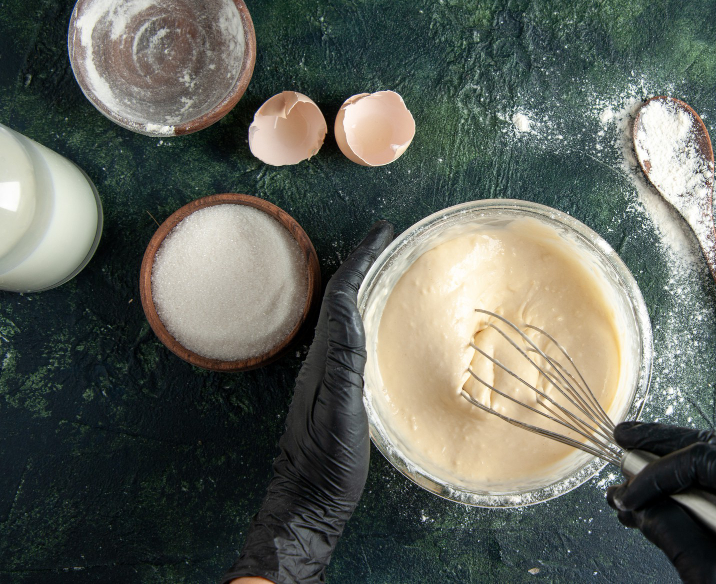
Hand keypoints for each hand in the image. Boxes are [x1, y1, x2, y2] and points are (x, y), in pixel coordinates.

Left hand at [224, 222, 393, 583]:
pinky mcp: (339, 390)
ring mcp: (329, 374)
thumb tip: (350, 313)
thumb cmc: (324, 463)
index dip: (361, 258)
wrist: (307, 502)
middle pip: (342, 296)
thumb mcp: (339, 413)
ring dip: (366, 284)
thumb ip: (345, 366)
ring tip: (390, 267)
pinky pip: (354, 337)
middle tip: (389, 239)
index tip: (383, 231)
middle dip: (364, 261)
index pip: (341, 294)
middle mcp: (323, 359)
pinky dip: (369, 314)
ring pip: (346, 314)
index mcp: (324, 358)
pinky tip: (383, 323)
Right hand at [606, 422, 715, 583]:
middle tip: (626, 441)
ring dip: (674, 474)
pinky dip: (693, 498)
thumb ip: (675, 533)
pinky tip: (659, 503)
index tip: (630, 491)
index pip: (709, 460)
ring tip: (632, 481)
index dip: (660, 472)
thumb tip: (641, 505)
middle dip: (664, 450)